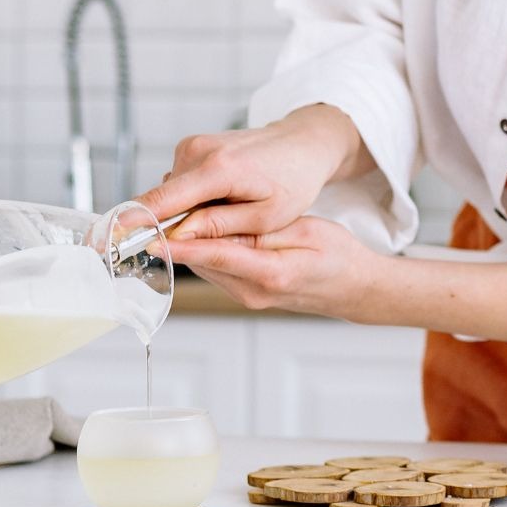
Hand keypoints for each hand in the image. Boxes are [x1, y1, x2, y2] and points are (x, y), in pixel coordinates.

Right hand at [133, 105, 370, 242]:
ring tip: (232, 212)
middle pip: (161, 201)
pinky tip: (225, 200)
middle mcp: (197, 151)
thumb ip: (218, 227)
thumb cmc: (293, 181)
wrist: (303, 143)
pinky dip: (193, 199)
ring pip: (171, 195)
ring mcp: (192, 145)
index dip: (130, 224)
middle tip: (213, 236)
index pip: (161, 201)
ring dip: (188, 213)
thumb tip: (175, 240)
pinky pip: (180, 184)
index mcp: (218, 169)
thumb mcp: (265, 216)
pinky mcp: (192, 147)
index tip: (103, 242)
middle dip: (174, 227)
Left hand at [166, 216, 380, 318]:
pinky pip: (217, 269)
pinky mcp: (246, 293)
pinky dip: (205, 250)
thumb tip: (218, 226)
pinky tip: (202, 228)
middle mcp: (252, 292)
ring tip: (175, 212)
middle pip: (203, 262)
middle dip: (179, 236)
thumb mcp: (306, 232)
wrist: (355, 288)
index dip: (182, 245)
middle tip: (158, 209)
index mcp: (270, 275)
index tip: (152, 236)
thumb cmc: (338, 256)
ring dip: (190, 242)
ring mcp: (247, 297)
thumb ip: (260, 232)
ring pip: (206, 265)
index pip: (216, 256)